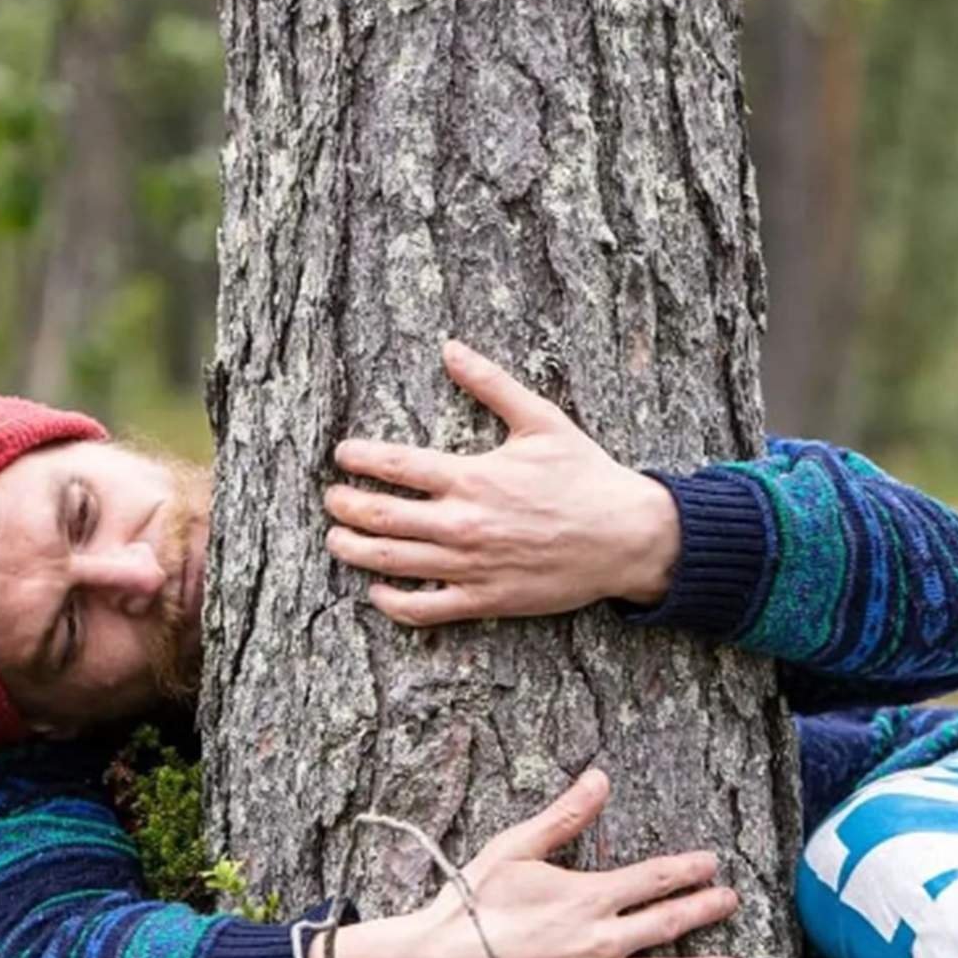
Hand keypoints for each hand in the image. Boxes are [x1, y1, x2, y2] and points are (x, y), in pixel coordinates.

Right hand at [311, 769, 739, 957]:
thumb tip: (600, 777)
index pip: (656, 879)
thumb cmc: (471, 905)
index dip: (689, 870)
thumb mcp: (515, 848)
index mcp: (589, 896)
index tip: (712, 864)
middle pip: (670, 924)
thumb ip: (564, 816)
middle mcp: (601, 942)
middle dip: (706, 910)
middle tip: (733, 902)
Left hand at [323, 339, 680, 625]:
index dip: (358, 459)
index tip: (342, 455)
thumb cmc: (585, 475)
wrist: (626, 536)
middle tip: (331, 499)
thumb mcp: (541, 420)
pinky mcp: (485, 599)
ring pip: (391, 562)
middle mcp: (463, 523)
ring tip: (336, 540)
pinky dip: (392, 602)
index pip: (394, 466)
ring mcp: (471, 565)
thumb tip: (451, 348)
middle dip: (344, 506)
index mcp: (472, 476)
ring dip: (353, 551)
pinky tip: (377, 591)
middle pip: (380, 517)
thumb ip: (491, 384)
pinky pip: (425, 608)